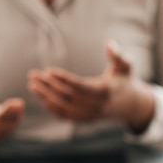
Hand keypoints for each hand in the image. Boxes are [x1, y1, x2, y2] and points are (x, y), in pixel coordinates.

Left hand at [27, 41, 154, 132]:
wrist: (130, 105)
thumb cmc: (125, 80)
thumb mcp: (126, 66)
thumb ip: (117, 55)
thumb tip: (109, 43)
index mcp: (105, 92)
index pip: (80, 87)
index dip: (64, 79)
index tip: (49, 70)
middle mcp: (96, 106)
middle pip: (68, 98)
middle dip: (49, 86)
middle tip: (34, 74)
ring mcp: (90, 115)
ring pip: (64, 108)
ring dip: (46, 97)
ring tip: (32, 84)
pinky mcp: (85, 120)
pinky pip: (65, 116)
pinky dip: (51, 107)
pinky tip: (41, 96)